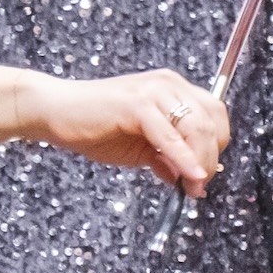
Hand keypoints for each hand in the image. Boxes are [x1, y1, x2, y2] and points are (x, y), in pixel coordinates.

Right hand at [38, 64, 232, 193]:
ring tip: (192, 187)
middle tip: (199, 187)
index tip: (207, 174)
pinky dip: (184, 159)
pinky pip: (170, 136)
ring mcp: (153, 91)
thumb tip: (188, 179)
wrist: (55, 112)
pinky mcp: (137, 104)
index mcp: (171, 89)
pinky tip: (187, 177)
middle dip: (211, 159)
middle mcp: (167, 84)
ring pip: (197, 128)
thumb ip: (166, 157)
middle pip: (211, 121)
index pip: (214, 114)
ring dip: (200, 163)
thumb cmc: (92, 125)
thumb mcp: (140, 146)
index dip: (217, 146)